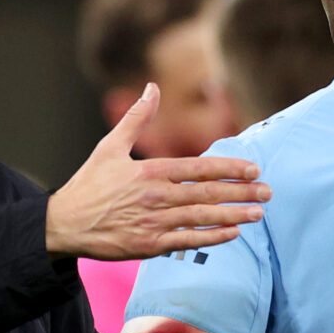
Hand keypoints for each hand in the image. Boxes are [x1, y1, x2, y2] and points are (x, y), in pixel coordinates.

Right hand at [46, 84, 270, 259]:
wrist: (64, 224)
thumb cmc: (89, 184)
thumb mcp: (109, 146)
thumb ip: (137, 118)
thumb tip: (152, 87)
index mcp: (149, 171)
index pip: (198, 168)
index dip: (228, 168)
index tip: (254, 168)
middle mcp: (155, 197)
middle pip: (206, 194)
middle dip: (241, 192)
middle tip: (268, 192)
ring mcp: (153, 223)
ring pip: (201, 218)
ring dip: (233, 215)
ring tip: (259, 213)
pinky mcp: (149, 245)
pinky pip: (187, 241)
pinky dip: (211, 238)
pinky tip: (233, 233)